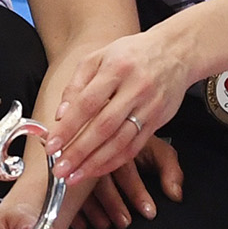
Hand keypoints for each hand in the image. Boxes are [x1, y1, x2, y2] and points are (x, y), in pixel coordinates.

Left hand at [51, 29, 194, 185]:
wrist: (176, 51)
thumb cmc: (131, 54)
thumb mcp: (99, 57)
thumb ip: (77, 84)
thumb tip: (61, 115)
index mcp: (116, 69)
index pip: (88, 103)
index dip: (69, 127)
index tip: (52, 145)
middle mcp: (135, 89)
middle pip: (104, 127)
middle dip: (79, 152)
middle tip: (59, 169)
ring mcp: (149, 107)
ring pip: (120, 142)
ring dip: (95, 163)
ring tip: (74, 177)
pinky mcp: (158, 121)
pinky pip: (134, 147)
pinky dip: (114, 162)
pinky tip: (97, 170)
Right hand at [74, 139, 184, 228]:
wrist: (109, 122)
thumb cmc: (134, 141)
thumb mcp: (157, 150)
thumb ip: (170, 170)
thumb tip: (176, 194)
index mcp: (120, 144)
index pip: (127, 170)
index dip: (138, 192)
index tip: (149, 211)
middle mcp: (97, 152)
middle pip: (102, 179)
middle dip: (114, 204)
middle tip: (124, 223)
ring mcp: (80, 161)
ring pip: (83, 187)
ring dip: (94, 209)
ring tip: (105, 226)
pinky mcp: (69, 170)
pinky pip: (67, 193)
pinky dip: (75, 211)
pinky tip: (82, 226)